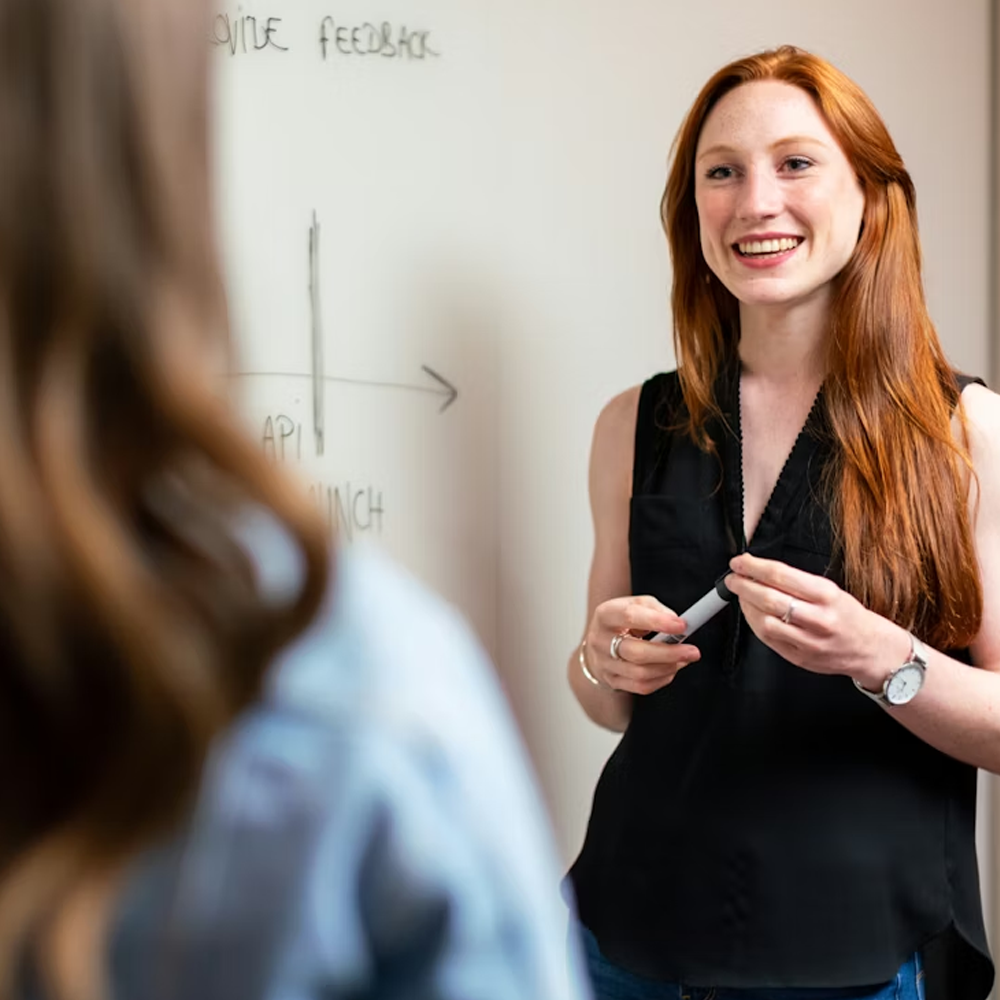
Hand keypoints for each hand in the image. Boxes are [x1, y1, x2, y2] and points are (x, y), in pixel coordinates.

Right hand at [585, 595, 700, 694]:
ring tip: (684, 659)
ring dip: (668, 667)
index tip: (681, 626)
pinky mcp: (611, 680)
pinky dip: (661, 679)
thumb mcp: (635, 604)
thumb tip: (676, 622)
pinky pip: (640, 686)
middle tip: (692, 651)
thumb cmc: (621, 621)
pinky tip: (670, 669)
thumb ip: (656, 609)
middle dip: (669, 653)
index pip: (630, 617)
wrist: (599, 642)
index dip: (658, 622)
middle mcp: (600, 640)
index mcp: (605, 615)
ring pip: (640, 673)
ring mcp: (604, 663)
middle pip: (636, 652)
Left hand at [726, 553, 909, 686]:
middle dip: (744, 585)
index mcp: (827, 595)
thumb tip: (760, 571)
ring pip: (766, 622)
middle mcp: (819, 619)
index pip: (781, 576)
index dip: (754, 567)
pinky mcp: (800, 658)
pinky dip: (754, 624)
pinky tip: (751, 614)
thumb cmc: (848, 615)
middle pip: (769, 599)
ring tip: (741, 596)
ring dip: (746, 606)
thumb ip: (797, 582)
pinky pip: (768, 639)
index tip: (740, 562)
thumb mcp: (830, 590)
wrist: (870, 649)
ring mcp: (809, 642)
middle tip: (733, 578)